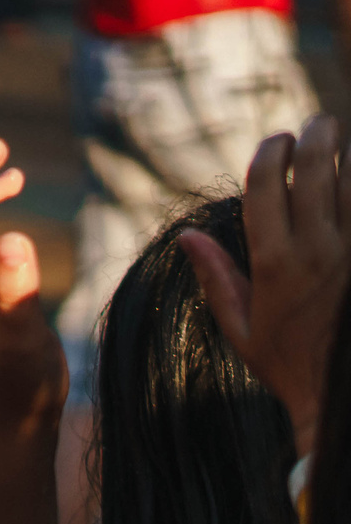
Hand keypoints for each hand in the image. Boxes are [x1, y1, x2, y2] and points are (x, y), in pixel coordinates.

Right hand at [180, 116, 350, 456]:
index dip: (270, 151)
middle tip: (318, 126)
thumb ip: (217, 277)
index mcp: (274, 263)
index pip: (266, 182)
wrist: (340, 397)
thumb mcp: (242, 328)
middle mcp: (318, 249)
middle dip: (316, 135)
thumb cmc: (290, 365)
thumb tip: (188, 235)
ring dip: (349, 156)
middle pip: (317, 166)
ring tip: (343, 149)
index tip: (276, 142)